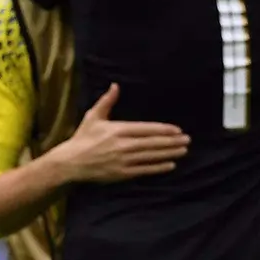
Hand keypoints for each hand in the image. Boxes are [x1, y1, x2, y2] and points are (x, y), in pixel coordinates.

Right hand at [50, 84, 189, 182]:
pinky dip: (158, 167)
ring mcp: (123, 160)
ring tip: (183, 151)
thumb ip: (107, 101)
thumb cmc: (83, 137)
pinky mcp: (122, 173)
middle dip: (172, 142)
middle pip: (152, 143)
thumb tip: (116, 85)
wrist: (71, 162)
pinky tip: (170, 165)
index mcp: (117, 130)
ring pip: (151, 156)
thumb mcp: (93, 116)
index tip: (177, 130)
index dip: (163, 130)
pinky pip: (144, 170)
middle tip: (187, 140)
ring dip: (169, 153)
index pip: (146, 129)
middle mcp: (122, 145)